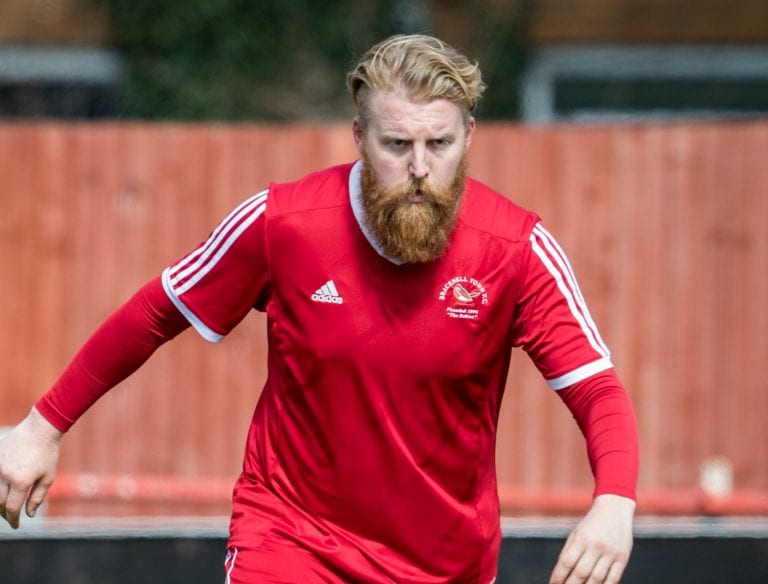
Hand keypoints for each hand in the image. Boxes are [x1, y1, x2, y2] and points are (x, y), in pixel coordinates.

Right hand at [0, 407, 62, 528]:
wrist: (40, 429)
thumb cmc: (48, 453)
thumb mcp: (48, 477)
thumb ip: (37, 497)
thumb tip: (29, 514)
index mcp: (20, 481)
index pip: (12, 508)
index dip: (13, 520)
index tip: (16, 525)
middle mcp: (5, 475)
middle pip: (0, 502)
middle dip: (5, 513)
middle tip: (12, 517)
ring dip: (0, 502)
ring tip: (7, 506)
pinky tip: (4, 491)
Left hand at [549, 494, 634, 583]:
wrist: (614, 509)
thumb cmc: (591, 524)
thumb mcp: (576, 533)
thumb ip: (569, 552)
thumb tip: (561, 574)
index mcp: (581, 538)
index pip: (567, 561)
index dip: (559, 576)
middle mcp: (596, 546)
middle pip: (581, 572)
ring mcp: (610, 553)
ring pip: (597, 578)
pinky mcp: (622, 558)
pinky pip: (613, 579)